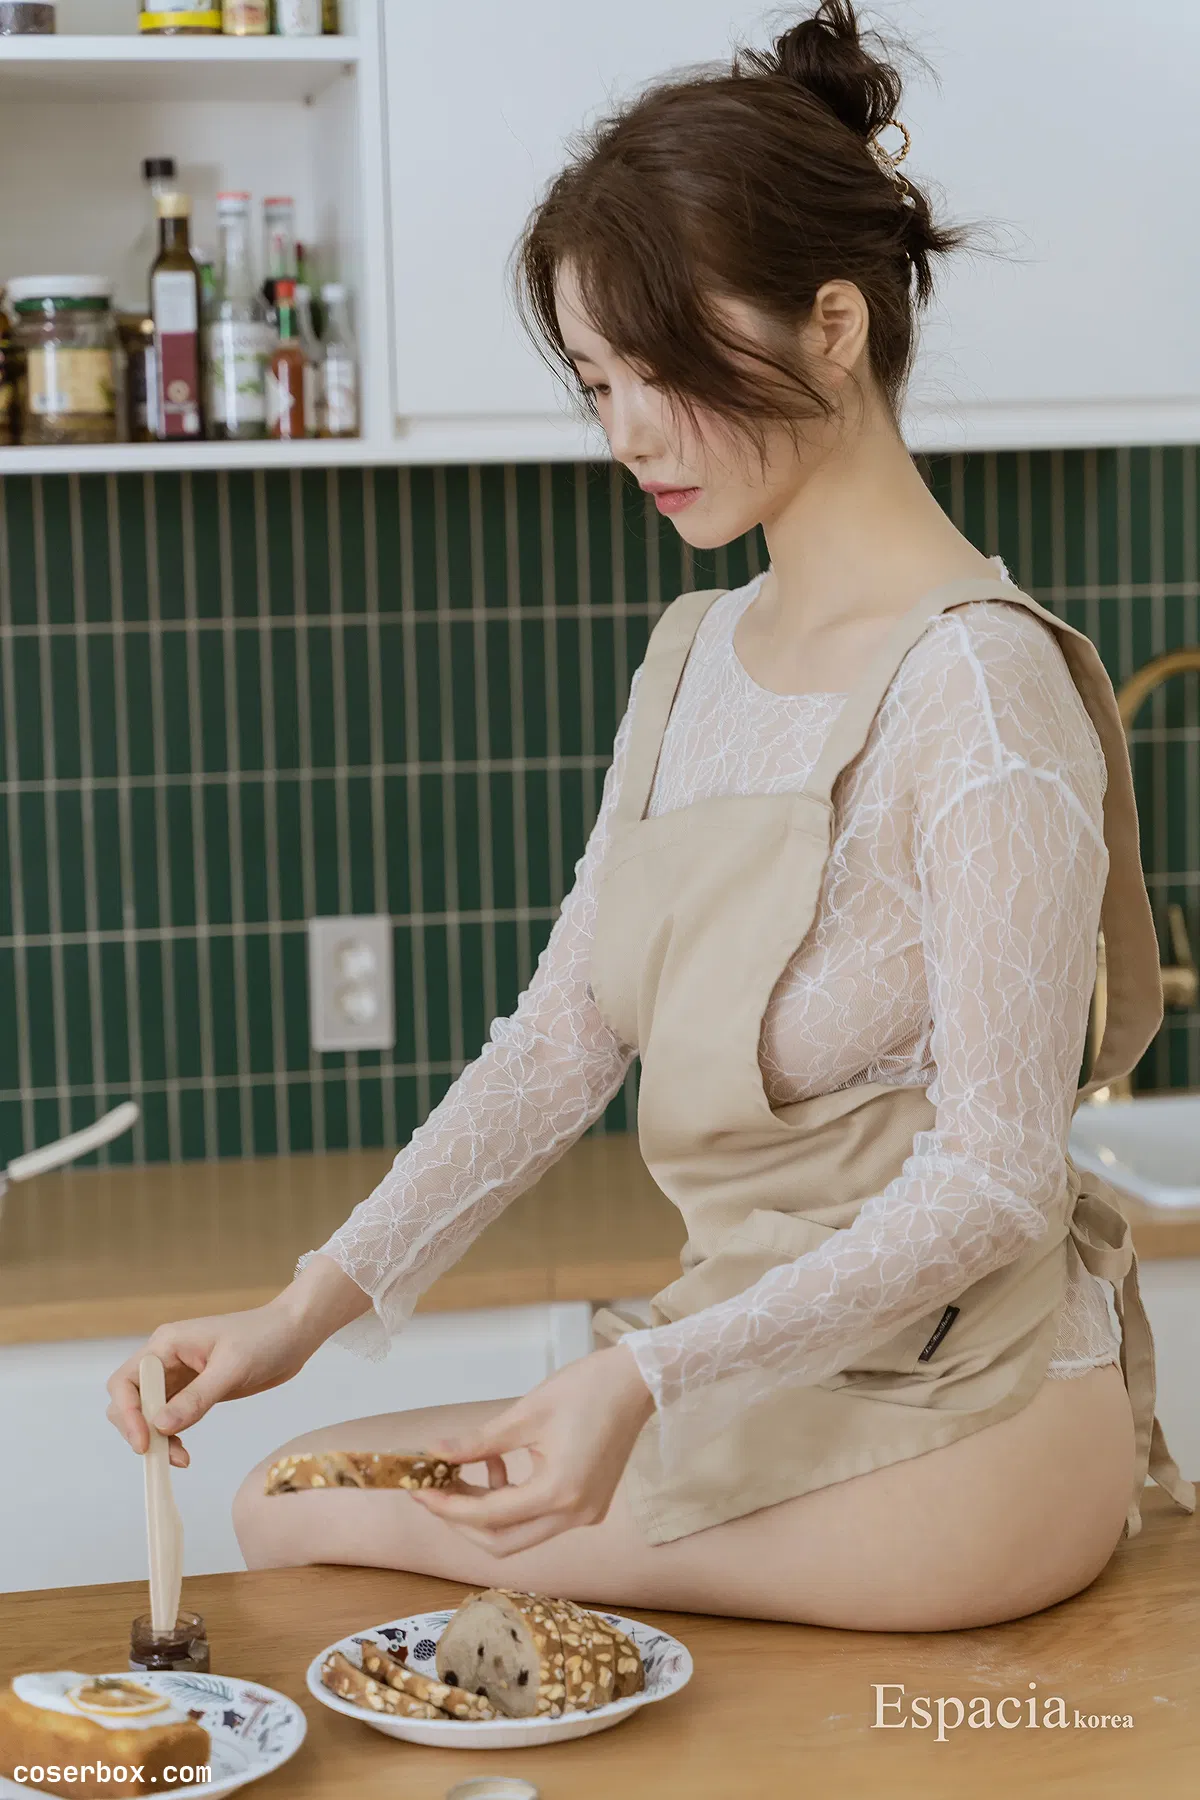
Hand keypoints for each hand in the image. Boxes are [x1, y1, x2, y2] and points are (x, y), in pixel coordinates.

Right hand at [105, 1255, 369, 1466]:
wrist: (294, 1333)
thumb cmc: (266, 1338)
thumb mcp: (232, 1368)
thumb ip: (196, 1398)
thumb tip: (160, 1427)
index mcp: (167, 1344)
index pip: (125, 1381)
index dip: (128, 1413)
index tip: (145, 1441)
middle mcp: (166, 1359)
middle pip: (130, 1400)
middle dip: (139, 1429)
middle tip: (163, 1456)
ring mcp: (179, 1376)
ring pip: (147, 1414)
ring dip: (156, 1438)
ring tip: (180, 1459)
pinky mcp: (193, 1391)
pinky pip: (169, 1418)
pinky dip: (170, 1437)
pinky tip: (184, 1452)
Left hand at [409, 1344, 655, 1555]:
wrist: (636, 1382)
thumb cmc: (586, 1389)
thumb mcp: (526, 1413)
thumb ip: (478, 1442)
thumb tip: (434, 1453)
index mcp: (559, 1492)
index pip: (489, 1516)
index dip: (448, 1506)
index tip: (419, 1491)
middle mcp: (574, 1515)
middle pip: (502, 1543)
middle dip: (462, 1521)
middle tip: (434, 1491)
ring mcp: (585, 1515)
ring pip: (520, 1535)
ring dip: (486, 1512)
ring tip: (464, 1472)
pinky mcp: (588, 1506)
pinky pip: (539, 1520)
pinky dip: (511, 1504)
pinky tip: (499, 1468)